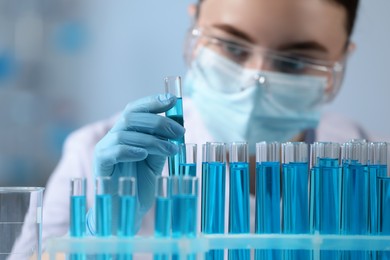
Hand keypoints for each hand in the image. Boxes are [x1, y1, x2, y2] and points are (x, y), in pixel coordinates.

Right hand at [88, 93, 184, 233]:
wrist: (126, 209)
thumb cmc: (140, 183)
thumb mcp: (156, 159)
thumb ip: (162, 142)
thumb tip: (176, 125)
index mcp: (127, 132)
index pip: (135, 109)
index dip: (152, 101)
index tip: (173, 100)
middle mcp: (113, 136)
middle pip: (131, 117)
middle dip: (158, 121)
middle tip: (179, 131)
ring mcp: (104, 148)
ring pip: (125, 133)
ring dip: (152, 140)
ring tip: (171, 150)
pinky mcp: (100, 163)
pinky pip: (113, 150)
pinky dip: (130, 149)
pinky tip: (144, 155)